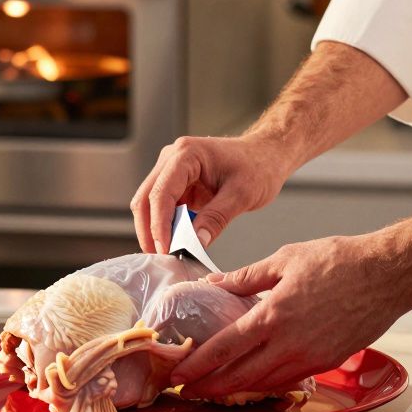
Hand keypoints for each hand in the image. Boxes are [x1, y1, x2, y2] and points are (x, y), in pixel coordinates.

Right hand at [130, 134, 291, 253]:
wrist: (266, 154)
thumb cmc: (258, 166)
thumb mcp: (242, 195)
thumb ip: (216, 218)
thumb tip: (195, 243)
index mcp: (186, 154)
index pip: (161, 193)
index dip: (159, 224)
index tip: (165, 249)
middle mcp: (172, 157)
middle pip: (145, 198)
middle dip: (149, 230)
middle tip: (161, 257)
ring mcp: (171, 169)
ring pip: (148, 203)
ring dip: (154, 228)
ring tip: (168, 252)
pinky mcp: (176, 182)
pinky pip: (161, 206)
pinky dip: (165, 225)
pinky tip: (174, 242)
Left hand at [170, 233, 411, 397]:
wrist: (387, 274)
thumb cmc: (340, 261)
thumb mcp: (285, 259)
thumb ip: (245, 277)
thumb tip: (214, 283)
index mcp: (273, 315)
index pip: (224, 348)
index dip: (198, 365)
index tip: (179, 374)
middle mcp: (290, 343)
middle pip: (240, 376)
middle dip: (209, 387)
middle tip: (187, 391)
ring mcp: (310, 357)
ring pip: (264, 383)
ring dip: (235, 390)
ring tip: (214, 390)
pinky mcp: (328, 361)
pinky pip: (289, 380)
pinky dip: (266, 385)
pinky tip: (254, 383)